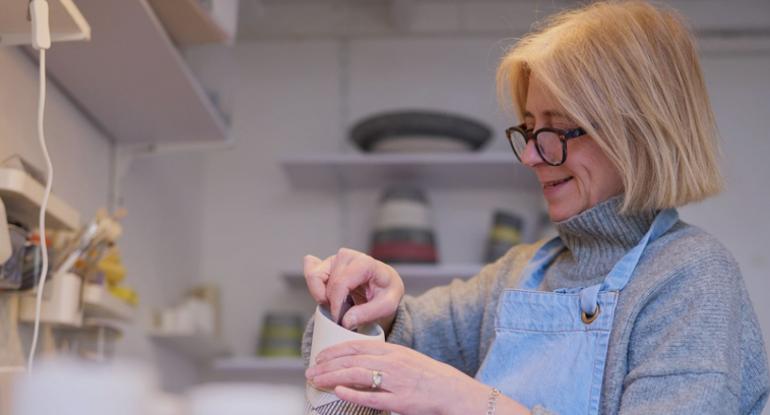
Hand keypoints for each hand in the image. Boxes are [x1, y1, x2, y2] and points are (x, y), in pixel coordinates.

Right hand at [304, 248, 404, 330]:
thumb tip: (346, 321)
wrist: (384, 286)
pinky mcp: (326, 263)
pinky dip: (315, 289)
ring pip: (315, 277)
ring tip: (337, 305)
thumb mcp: (386, 306)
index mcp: (365, 263)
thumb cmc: (386, 293)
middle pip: (329, 283)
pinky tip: (327, 296)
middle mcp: (348, 256)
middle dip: (332, 303)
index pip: (341, 283)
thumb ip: (367, 314)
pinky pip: (311, 274)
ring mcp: (335, 258)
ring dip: (322, 296)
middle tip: (344, 314)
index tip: (340, 320)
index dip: (337, 304)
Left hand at [305, 340, 491, 414]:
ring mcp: (396, 382)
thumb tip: (359, 362)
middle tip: (309, 371)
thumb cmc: (430, 377)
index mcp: (393, 350)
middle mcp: (392, 362)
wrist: (454, 391)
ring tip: (315, 381)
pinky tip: (337, 391)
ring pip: (357, 375)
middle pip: (352, 359)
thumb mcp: (406, 359)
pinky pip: (372, 396)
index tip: (319, 356)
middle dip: (327, 364)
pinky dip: (352, 393)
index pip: (357, 346)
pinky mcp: (400, 401)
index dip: (334, 350)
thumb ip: (384, 359)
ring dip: (332, 377)